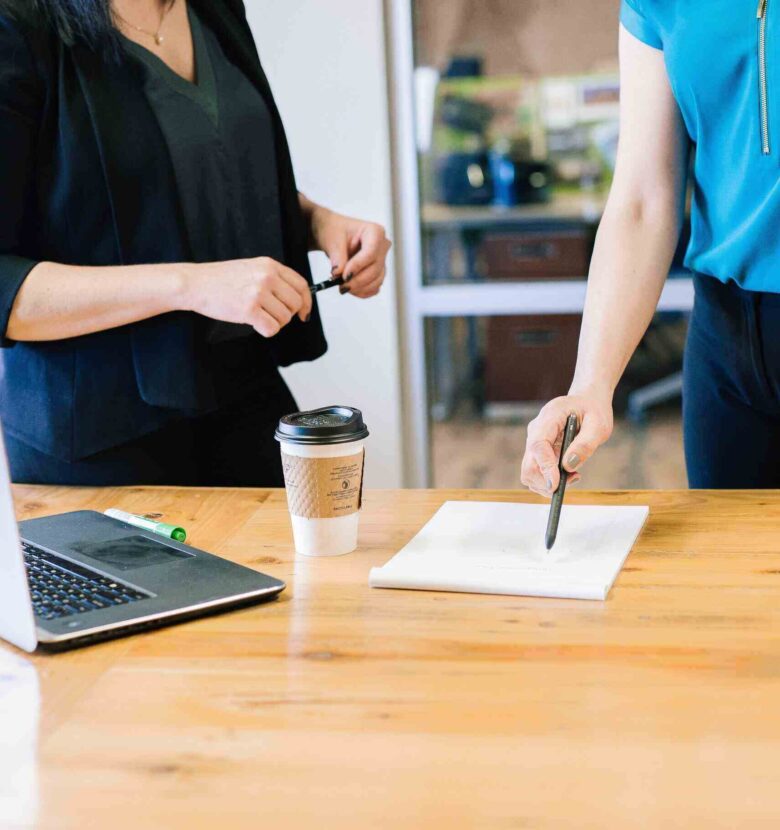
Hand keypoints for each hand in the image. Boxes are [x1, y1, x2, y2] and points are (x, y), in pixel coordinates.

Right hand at [184, 257, 312, 337]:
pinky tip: (254, 324)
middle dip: (287, 315)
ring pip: (284, 318)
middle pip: (295, 304)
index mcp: (270, 265)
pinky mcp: (249, 310)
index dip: (306, 302)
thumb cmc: (220, 279)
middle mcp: (267, 277)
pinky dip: (266, 331)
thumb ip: (273, 278)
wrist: (195, 283)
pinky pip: (271, 328)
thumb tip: (296, 299)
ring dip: (274, 323)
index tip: (304, 313)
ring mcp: (258, 293)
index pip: (301, 285)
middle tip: (271, 316)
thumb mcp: (251, 268)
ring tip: (258, 316)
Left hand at [308, 205, 390, 298]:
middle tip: (341, 286)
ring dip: (360, 288)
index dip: (358, 266)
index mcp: (375, 231)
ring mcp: (382, 260)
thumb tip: (338, 273)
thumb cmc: (335, 231)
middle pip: (375, 269)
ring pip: (377, 280)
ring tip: (343, 287)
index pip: (371, 252)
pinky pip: (375, 287)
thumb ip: (337, 256)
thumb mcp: (332, 239)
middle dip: (357, 280)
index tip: (344, 276)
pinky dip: (363, 291)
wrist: (334, 236)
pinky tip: (351, 289)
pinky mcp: (378, 273)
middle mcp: (382, 246)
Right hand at [520, 392, 613, 496]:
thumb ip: (585, 444)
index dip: (545, 467)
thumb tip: (568, 466)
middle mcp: (535, 430)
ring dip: (549, 482)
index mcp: (549, 417)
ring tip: (574, 474)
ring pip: (529, 472)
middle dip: (546, 481)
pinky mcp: (537, 452)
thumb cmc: (593, 410)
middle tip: (573, 478)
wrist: (586, 402)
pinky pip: (536, 472)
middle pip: (528, 464)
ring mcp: (534, 442)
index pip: (538, 445)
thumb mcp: (599, 425)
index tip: (556, 484)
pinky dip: (550, 480)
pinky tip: (569, 472)